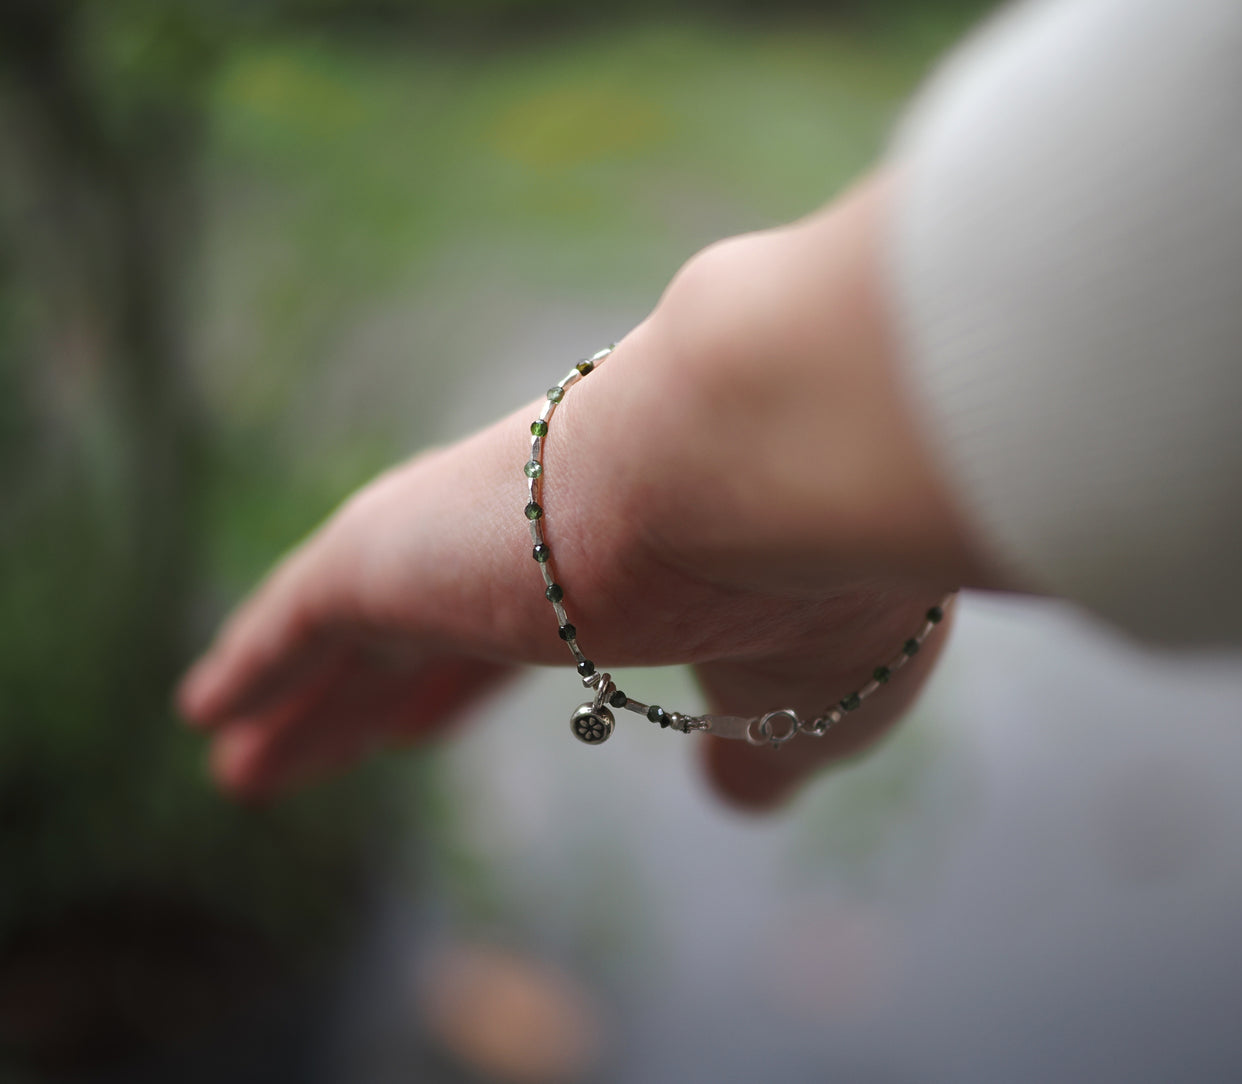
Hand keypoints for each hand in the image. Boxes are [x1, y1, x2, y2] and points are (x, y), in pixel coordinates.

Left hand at [176, 172, 1010, 808]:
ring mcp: (459, 535)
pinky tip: (207, 715)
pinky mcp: (388, 546)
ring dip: (307, 705)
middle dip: (380, 700)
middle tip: (337, 744)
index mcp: (627, 569)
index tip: (429, 721)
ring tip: (242, 763)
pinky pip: (299, 616)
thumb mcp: (809, 707)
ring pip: (359, 634)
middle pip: (432, 638)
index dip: (475, 685)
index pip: (527, 636)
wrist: (764, 465)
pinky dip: (254, 664)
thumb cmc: (820, 584)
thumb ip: (761, 754)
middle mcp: (532, 538)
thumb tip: (734, 794)